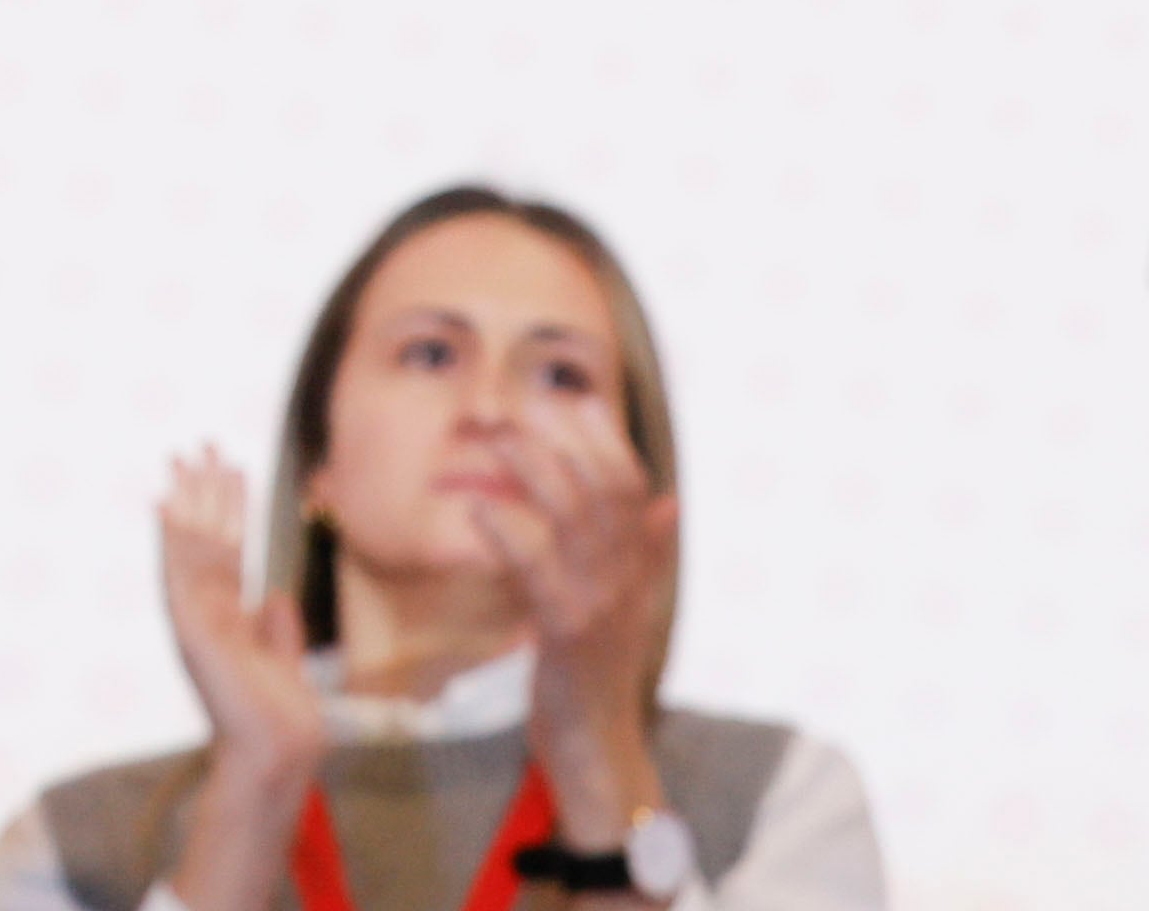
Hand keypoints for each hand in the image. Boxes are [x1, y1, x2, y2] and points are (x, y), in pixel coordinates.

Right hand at [159, 448, 323, 767]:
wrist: (279, 749)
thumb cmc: (283, 716)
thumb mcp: (285, 660)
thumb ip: (279, 628)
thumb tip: (274, 595)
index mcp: (227, 617)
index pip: (226, 550)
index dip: (227, 509)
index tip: (228, 468)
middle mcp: (206, 611)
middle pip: (205, 536)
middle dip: (203, 489)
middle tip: (201, 442)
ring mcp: (195, 617)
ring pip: (190, 543)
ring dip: (190, 498)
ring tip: (193, 455)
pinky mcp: (189, 627)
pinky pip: (176, 570)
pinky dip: (170, 536)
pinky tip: (167, 503)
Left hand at [474, 403, 676, 850]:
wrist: (599, 752)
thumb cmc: (597, 676)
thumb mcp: (625, 608)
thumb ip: (644, 554)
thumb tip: (669, 502)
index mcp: (637, 573)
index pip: (634, 493)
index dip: (610, 443)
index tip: (581, 397)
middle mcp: (626, 584)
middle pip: (606, 497)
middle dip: (570, 443)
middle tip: (529, 401)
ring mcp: (601, 608)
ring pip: (575, 524)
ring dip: (537, 473)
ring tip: (500, 437)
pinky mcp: (566, 635)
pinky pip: (538, 572)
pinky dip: (508, 534)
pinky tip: (478, 507)